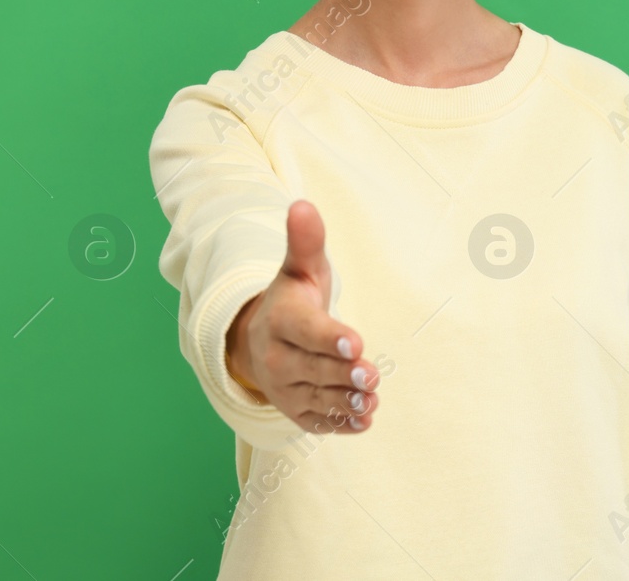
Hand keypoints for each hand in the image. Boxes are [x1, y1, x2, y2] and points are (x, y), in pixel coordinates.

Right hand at [225, 199, 379, 434]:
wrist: (256, 342)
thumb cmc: (292, 301)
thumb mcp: (300, 269)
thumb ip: (306, 241)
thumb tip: (303, 204)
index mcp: (281, 320)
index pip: (306, 330)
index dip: (330, 337)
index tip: (356, 341)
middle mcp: (277, 358)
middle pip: (313, 368)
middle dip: (342, 373)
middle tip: (372, 376)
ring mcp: (285, 388)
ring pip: (317, 397)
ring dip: (345, 402)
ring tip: (371, 400)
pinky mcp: (295, 410)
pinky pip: (316, 421)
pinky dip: (339, 423)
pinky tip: (363, 421)